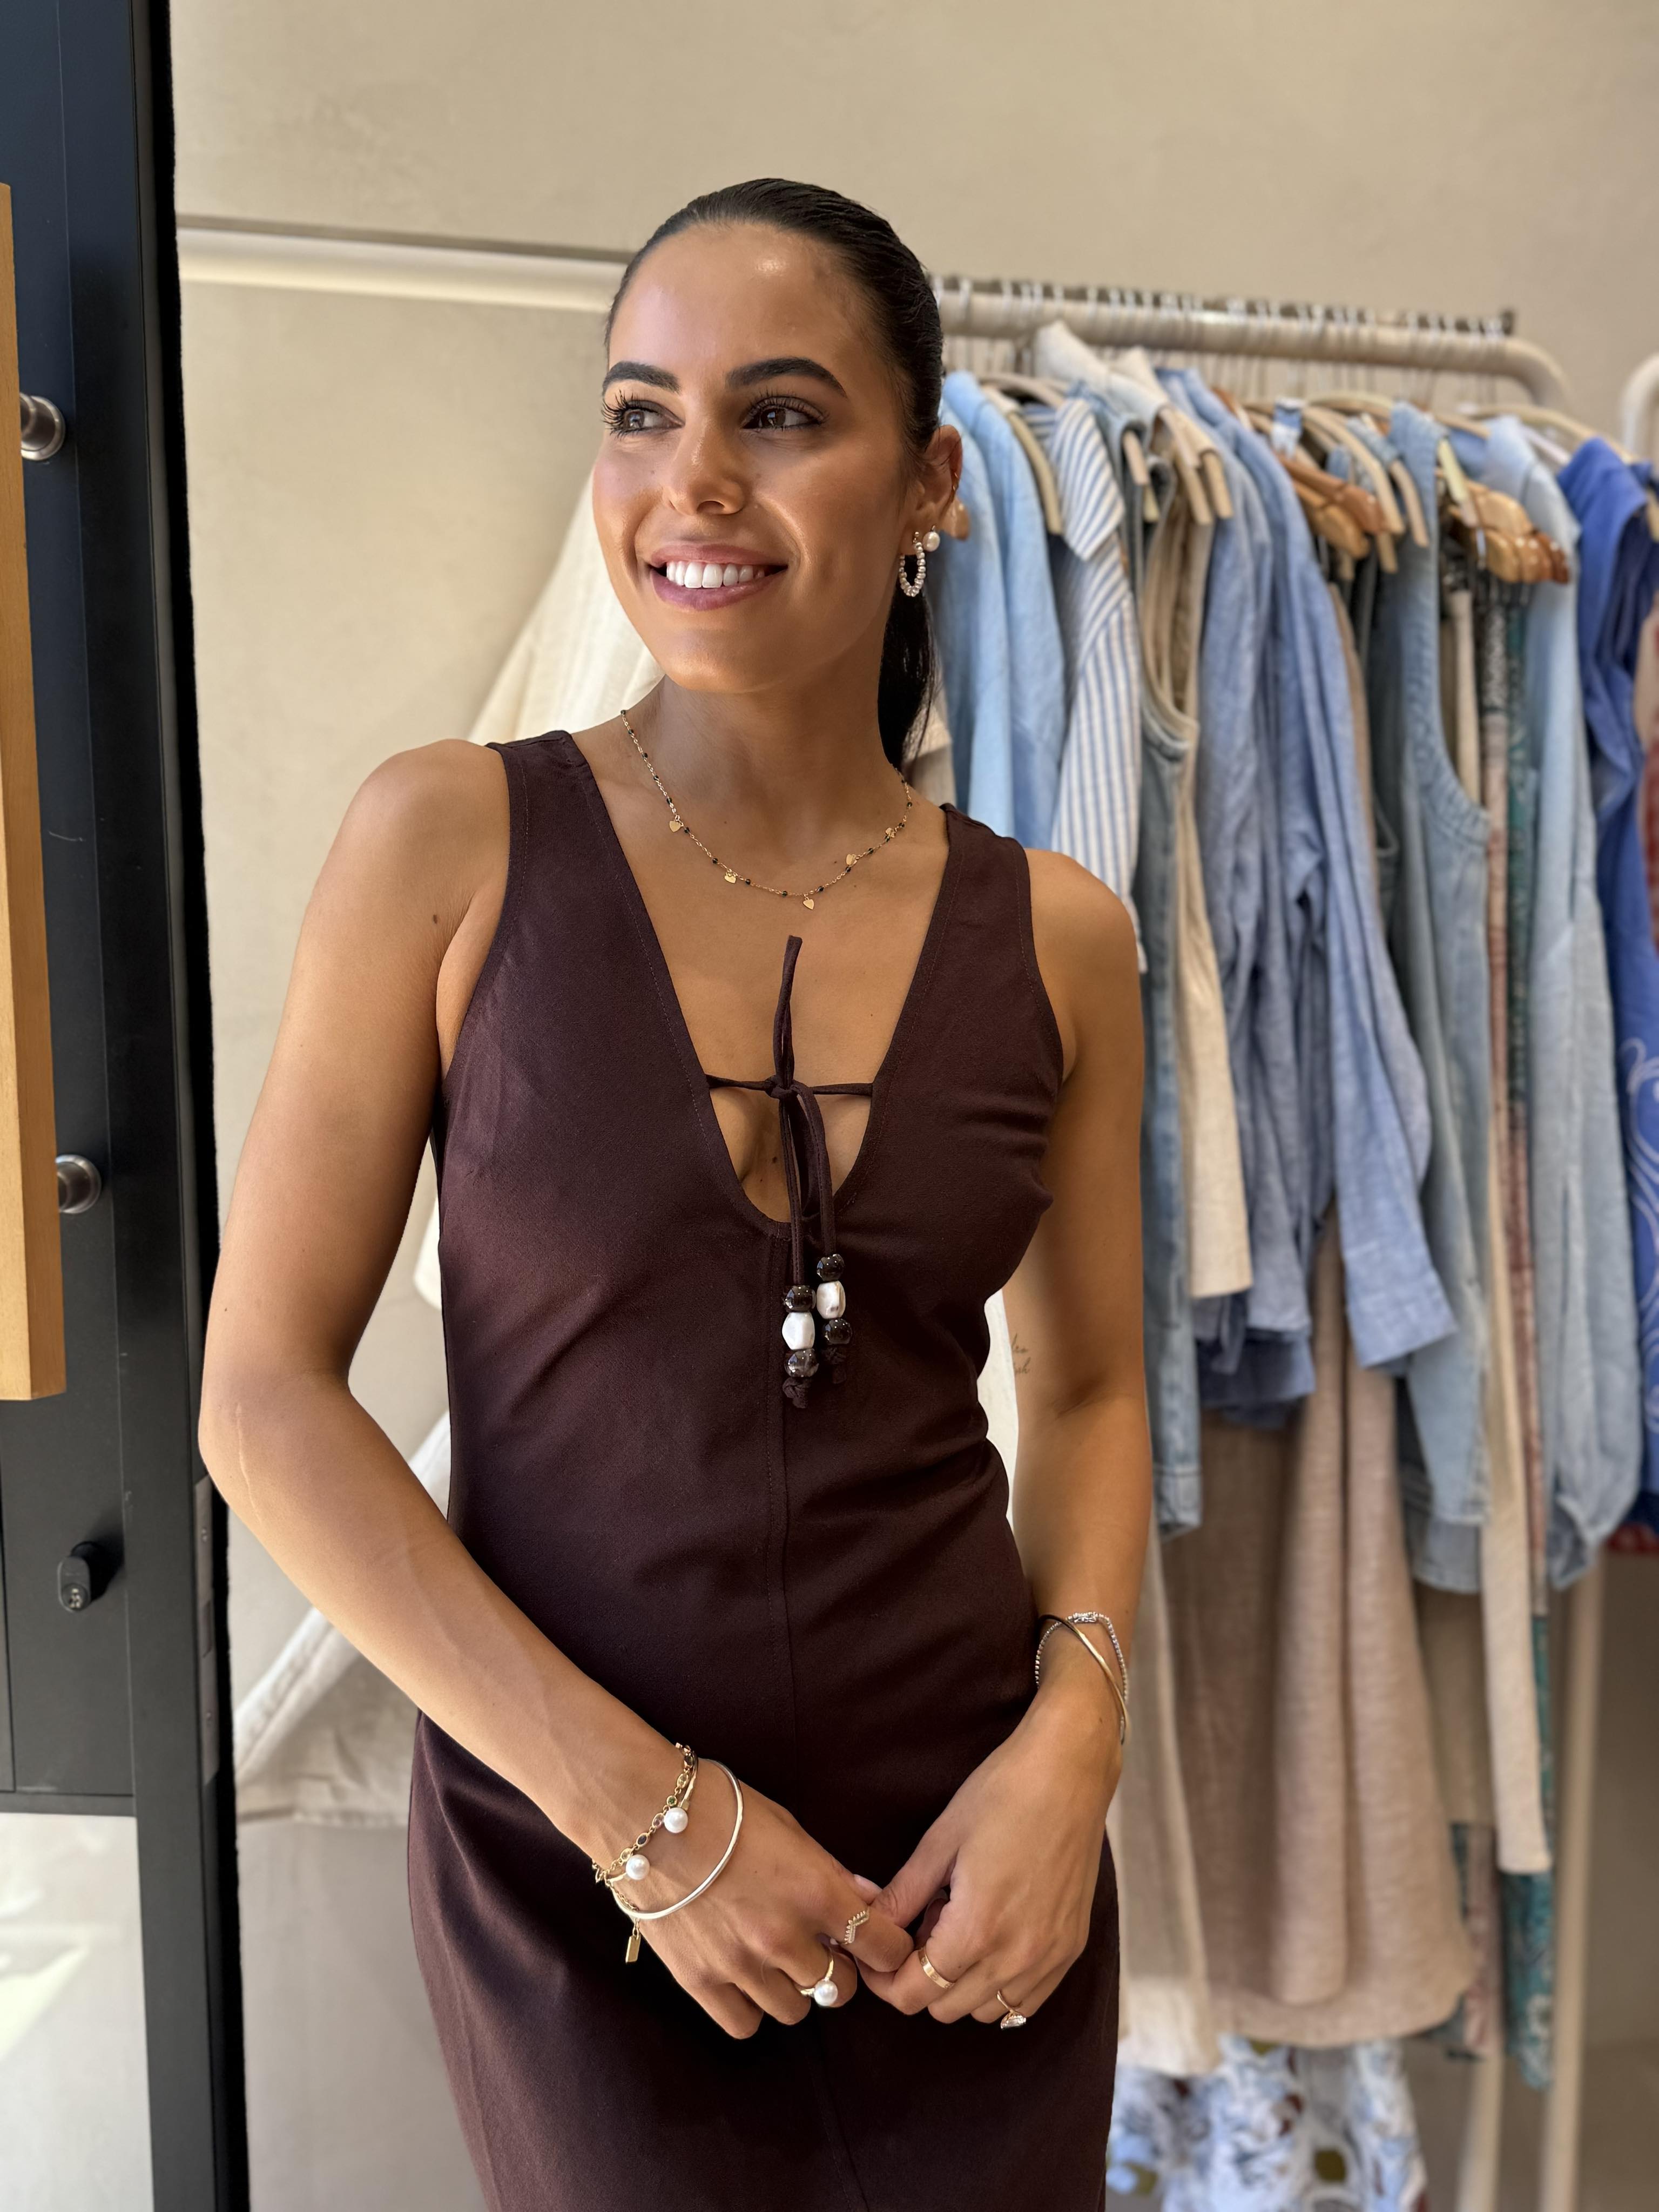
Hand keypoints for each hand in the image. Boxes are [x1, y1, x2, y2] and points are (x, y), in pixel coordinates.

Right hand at [620, 1762, 913, 2037]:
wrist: (645, 1814)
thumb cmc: (722, 1808)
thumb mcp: (790, 1828)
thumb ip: (832, 1873)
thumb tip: (870, 1902)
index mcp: (817, 1891)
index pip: (885, 1948)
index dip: (889, 1949)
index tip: (877, 1942)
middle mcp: (784, 1937)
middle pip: (841, 1989)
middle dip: (837, 1968)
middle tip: (817, 1943)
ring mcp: (740, 1965)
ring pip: (796, 2010)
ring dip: (794, 1987)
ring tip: (774, 1955)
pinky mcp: (699, 1982)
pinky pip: (745, 2023)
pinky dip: (752, 2005)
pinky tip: (743, 1974)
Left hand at [858, 1643, 1120, 2025]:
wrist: (1070, 1771)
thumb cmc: (1002, 1794)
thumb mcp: (941, 1840)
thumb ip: (903, 1894)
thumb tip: (865, 1922)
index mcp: (976, 1930)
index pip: (913, 1994)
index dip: (883, 1979)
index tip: (876, 1950)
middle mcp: (1016, 1957)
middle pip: (945, 2009)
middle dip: (918, 1979)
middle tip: (915, 1928)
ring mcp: (1049, 1958)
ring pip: (986, 2011)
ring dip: (959, 1985)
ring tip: (955, 1929)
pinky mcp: (1070, 1949)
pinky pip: (1025, 2000)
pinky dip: (1000, 1987)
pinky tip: (992, 1940)